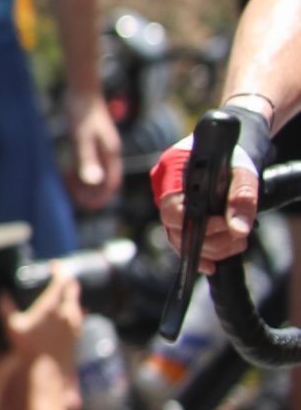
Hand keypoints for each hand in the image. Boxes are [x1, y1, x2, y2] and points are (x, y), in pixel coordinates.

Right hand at [1, 271, 82, 368]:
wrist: (49, 369)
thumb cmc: (29, 347)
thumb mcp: (13, 326)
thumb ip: (5, 308)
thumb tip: (0, 293)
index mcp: (53, 306)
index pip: (62, 280)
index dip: (60, 269)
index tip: (54, 264)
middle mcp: (68, 312)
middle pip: (74, 288)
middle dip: (67, 279)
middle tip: (59, 275)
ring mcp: (75, 323)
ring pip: (77, 301)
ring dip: (71, 294)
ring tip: (61, 293)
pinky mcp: (77, 333)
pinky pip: (79, 314)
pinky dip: (73, 308)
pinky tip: (66, 313)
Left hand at [62, 86, 121, 209]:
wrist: (80, 89)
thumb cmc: (82, 112)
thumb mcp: (81, 138)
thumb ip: (87, 160)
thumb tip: (94, 183)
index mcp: (111, 153)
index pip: (112, 183)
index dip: (101, 197)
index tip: (87, 207)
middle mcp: (108, 152)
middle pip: (104, 180)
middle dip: (91, 193)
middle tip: (73, 200)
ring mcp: (99, 147)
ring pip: (95, 173)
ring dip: (84, 183)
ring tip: (68, 188)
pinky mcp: (89, 141)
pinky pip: (87, 163)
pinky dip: (79, 172)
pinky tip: (67, 173)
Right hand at [154, 119, 265, 269]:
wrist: (235, 147)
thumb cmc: (237, 154)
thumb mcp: (245, 172)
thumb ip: (242, 197)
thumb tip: (238, 229)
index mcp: (172, 169)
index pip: (171, 206)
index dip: (195, 224)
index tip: (225, 226)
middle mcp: (163, 187)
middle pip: (173, 227)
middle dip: (208, 241)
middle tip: (237, 238)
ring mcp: (169, 201)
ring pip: (177, 237)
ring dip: (209, 248)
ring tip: (237, 243)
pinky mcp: (179, 213)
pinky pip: (182, 238)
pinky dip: (200, 252)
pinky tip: (214, 262)